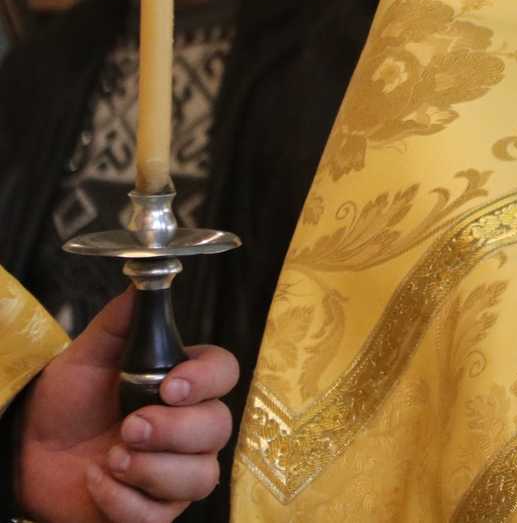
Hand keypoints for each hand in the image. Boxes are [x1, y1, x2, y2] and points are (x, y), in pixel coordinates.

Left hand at [15, 289, 237, 522]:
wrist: (27, 453)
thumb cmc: (65, 403)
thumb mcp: (87, 356)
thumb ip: (120, 322)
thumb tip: (145, 280)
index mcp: (184, 384)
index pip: (226, 374)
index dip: (207, 381)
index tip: (171, 386)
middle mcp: (191, 428)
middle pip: (219, 428)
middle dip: (173, 431)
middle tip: (128, 427)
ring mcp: (177, 472)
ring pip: (200, 477)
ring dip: (153, 470)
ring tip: (111, 458)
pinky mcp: (155, 510)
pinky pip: (159, 514)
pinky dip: (123, 501)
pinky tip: (97, 481)